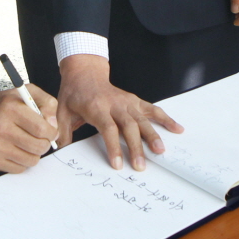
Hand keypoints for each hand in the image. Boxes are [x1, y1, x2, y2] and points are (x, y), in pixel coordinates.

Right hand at [0, 84, 57, 172]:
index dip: (51, 132)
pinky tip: (17, 149)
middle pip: (38, 146)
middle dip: (45, 143)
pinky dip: (22, 161)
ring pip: (31, 160)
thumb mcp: (25, 92)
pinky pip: (19, 168)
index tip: (50, 131)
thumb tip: (53, 126)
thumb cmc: (1, 104)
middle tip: (40, 138)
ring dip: (34, 153)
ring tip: (28, 143)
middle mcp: (1, 128)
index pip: (42, 129)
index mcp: (11, 109)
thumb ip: (46, 103)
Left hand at [57, 55, 182, 171]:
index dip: (114, 147)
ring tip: (161, 151)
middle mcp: (115, 104)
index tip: (117, 164)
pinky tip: (177, 129)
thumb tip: (61, 151)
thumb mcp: (63, 111)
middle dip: (136, 147)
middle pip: (129, 126)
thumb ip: (64, 132)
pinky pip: (152, 109)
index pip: (108, 128)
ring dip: (153, 135)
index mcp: (97, 108)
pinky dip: (165, 118)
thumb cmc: (74, 94)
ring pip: (142, 119)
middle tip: (141, 166)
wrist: (85, 72)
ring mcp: (127, 101)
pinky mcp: (134, 101)